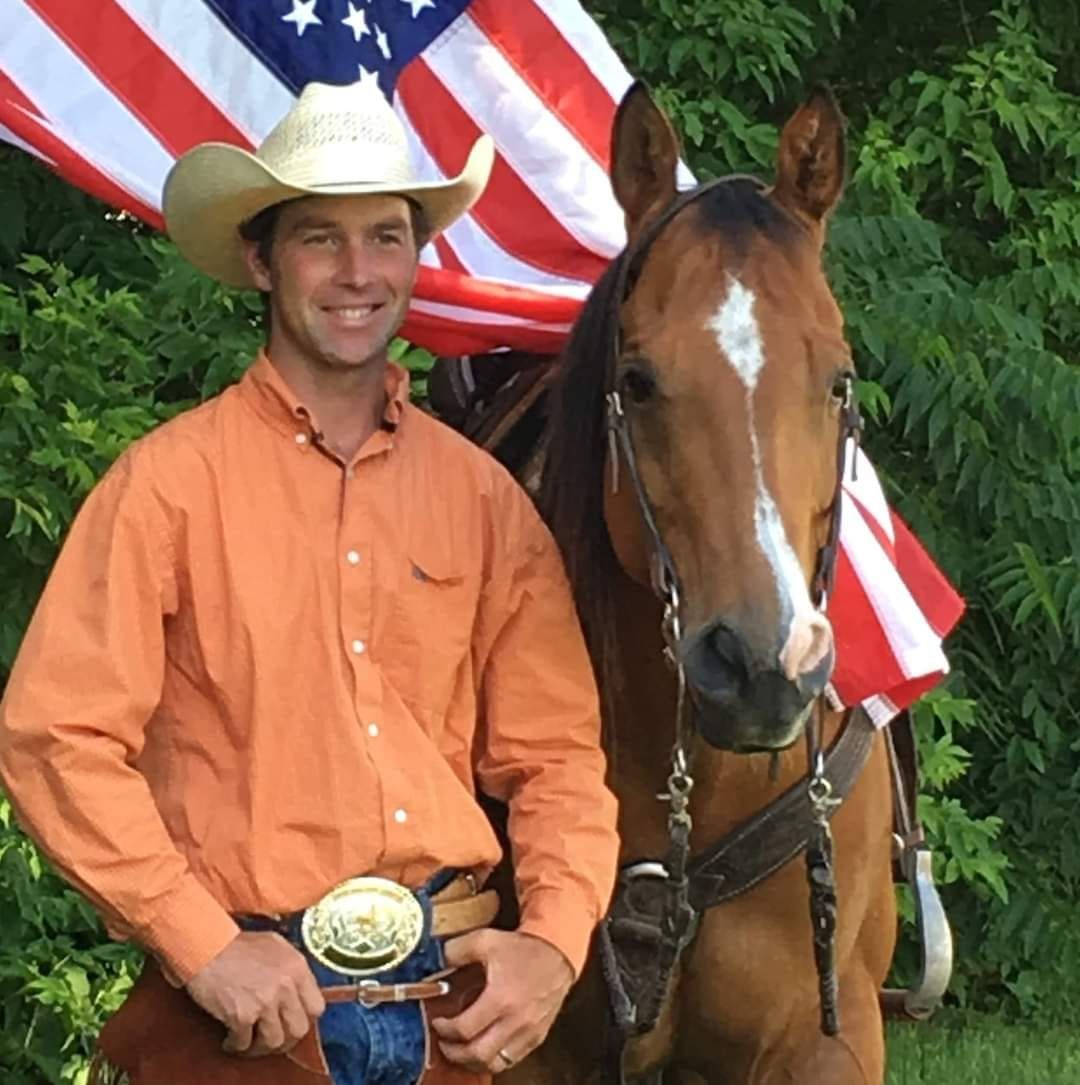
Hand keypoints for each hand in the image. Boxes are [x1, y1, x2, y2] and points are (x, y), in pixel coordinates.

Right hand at [185, 931, 325, 1056]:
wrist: (207, 947)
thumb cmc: (237, 945)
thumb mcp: (275, 945)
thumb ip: (291, 967)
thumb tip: (298, 988)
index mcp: (297, 967)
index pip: (317, 1006)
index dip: (304, 1017)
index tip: (292, 1021)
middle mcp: (286, 985)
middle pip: (299, 1029)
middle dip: (285, 1037)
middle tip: (272, 1037)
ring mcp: (265, 1001)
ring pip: (274, 1041)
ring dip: (261, 1045)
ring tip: (250, 1041)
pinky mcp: (242, 1015)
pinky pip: (245, 1043)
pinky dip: (236, 1045)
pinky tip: (231, 1039)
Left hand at [430, 929, 573, 1072]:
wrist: (557, 952)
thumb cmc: (522, 948)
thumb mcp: (486, 940)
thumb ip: (457, 950)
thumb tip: (436, 961)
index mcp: (501, 998)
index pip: (464, 1029)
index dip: (445, 1030)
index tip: (438, 1023)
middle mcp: (515, 1021)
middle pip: (477, 1054)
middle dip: (454, 1052)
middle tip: (444, 1042)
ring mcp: (528, 1032)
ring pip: (495, 1064)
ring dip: (473, 1061)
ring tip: (461, 1049)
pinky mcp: (537, 1037)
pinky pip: (511, 1060)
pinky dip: (494, 1059)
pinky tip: (485, 1047)